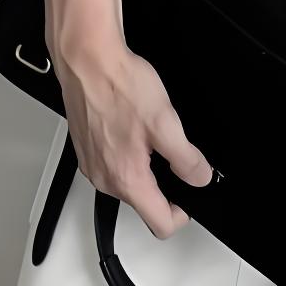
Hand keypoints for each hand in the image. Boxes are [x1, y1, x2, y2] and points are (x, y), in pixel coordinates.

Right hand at [51, 37, 214, 239]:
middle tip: (173, 153)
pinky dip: (126, 154)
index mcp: (127, 179)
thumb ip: (185, 158)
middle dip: (163, 186)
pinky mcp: (85, 151)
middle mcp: (104, 179)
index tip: (190, 193)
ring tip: (149, 135)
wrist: (86, 61)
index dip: (182, 213)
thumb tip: (200, 178)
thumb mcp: (165, 122)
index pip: (160, 224)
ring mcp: (92, 166)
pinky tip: (130, 127)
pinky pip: (112, 166)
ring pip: (128, 184)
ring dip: (144, 168)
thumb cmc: (117, 86)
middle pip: (143, 204)